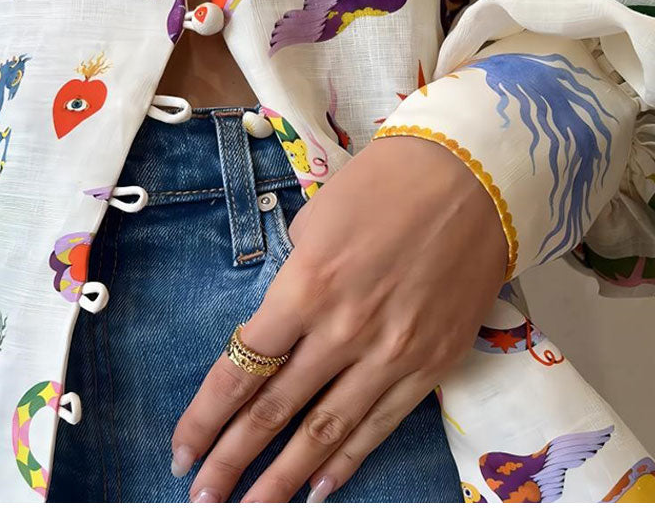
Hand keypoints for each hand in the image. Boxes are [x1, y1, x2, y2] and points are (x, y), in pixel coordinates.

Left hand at [171, 135, 507, 501]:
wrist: (473, 179)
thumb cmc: (386, 184)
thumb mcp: (317, 219)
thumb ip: (295, 276)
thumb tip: (288, 313)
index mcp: (306, 287)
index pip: (242, 367)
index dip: (206, 416)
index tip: (181, 447)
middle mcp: (343, 332)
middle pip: (275, 408)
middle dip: (232, 456)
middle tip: (200, 493)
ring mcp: (392, 355)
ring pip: (326, 431)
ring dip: (282, 475)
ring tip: (249, 507)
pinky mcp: (433, 365)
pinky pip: (381, 424)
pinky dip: (347, 461)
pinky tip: (319, 489)